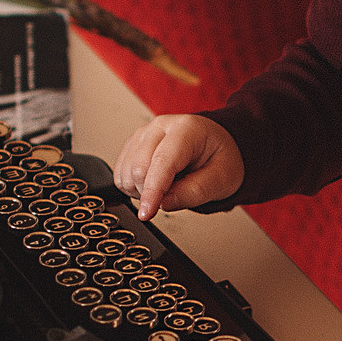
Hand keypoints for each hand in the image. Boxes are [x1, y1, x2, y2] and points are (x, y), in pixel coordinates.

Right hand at [115, 114, 243, 218]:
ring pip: (125, 173)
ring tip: (168, 185)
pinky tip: (154, 183)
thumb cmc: (220, 158)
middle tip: (176, 195)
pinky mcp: (132, 144)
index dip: (152, 191)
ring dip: (141, 191)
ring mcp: (143, 134)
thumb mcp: (221, 179)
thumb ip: (195, 192)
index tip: (147, 213)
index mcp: (185, 130)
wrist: (215, 145)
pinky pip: (120, 174)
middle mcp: (159, 127)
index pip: (162, 162)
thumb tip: (164, 203)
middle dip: (151, 193)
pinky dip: (133, 187)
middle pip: (138, 169)